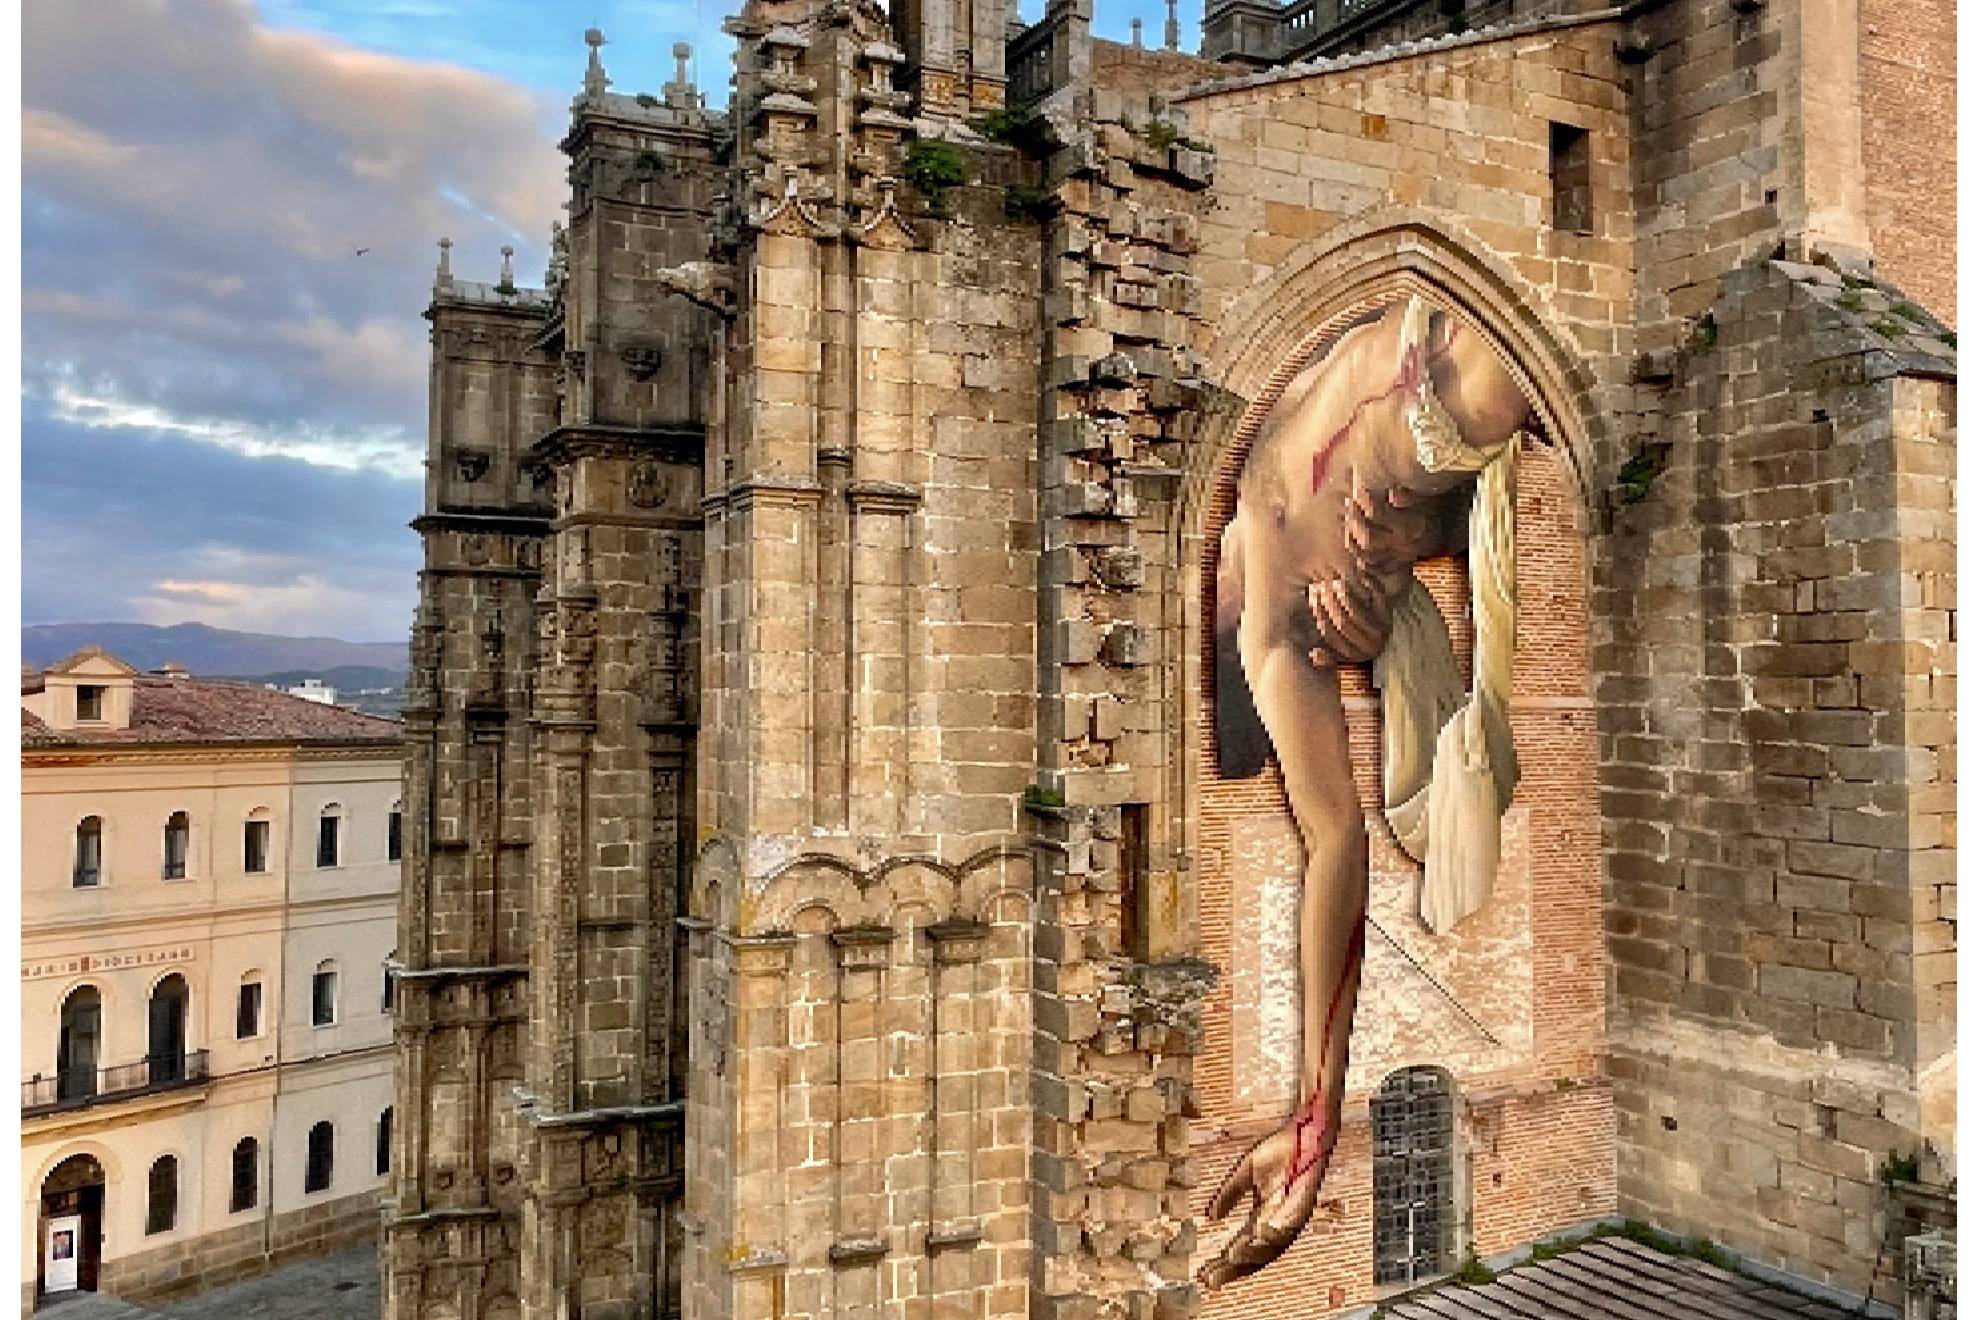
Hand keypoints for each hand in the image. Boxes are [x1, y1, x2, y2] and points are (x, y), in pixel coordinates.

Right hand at [1198, 1105, 1335, 1289]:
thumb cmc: (1280, 1151)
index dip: (1224, 1262)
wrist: (1305, 1134)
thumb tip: (1209, 1216)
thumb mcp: (1245, 1174)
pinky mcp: (1303, 1206)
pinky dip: (1272, 1232)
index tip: (1204, 1274)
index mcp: (1263, 1216)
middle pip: (1254, 1254)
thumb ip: (1229, 1194)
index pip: (1241, 1246)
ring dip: (1250, 1252)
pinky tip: (1256, 1234)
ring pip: (1271, 1246)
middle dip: (1232, 1268)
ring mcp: (1291, 1217)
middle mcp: (1277, 1223)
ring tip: (1230, 1256)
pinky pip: (1288, 1225)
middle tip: (1211, 1278)